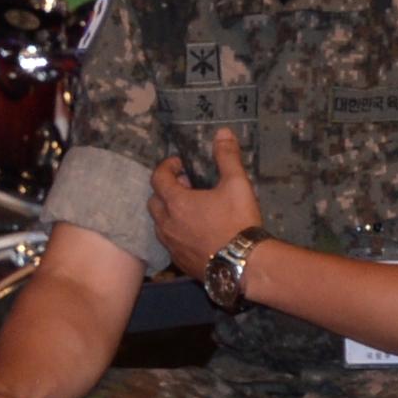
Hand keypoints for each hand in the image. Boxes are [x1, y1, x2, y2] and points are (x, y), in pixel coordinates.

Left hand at [150, 128, 259, 279]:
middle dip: (166, 190)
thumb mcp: (237, 184)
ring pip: (159, 224)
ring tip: (191, 210)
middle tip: (187, 186)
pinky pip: (170, 243)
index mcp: (177, 202)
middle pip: (154, 201)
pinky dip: (176, 232)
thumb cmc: (238, 222)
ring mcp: (172, 245)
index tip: (180, 164)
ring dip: (169, 212)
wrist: (244, 264)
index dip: (167, 166)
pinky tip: (195, 233)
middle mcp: (167, 224)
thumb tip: (222, 132)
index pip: (158, 177)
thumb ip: (227, 157)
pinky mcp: (179, 262)